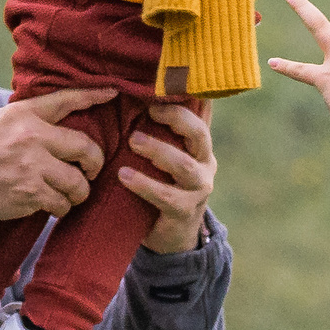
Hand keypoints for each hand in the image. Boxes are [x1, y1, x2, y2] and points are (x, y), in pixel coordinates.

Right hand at [0, 88, 112, 222]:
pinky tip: (51, 204)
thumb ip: (34, 115)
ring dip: (78, 191)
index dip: (94, 94)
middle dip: (95, 164)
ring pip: (78, 182)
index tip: (113, 92)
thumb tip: (70, 108)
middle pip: (86, 149)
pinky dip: (61, 207)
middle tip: (91, 171)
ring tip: (67, 192)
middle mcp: (31, 137)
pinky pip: (62, 203)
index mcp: (24, 115)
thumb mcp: (3, 121)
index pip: (66, 100)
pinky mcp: (31, 193)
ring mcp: (32, 167)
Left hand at [119, 102, 216, 254]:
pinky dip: (144, 184)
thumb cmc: (165, 186)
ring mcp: (198, 190)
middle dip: (176, 120)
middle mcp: (205, 166)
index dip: (181, 104)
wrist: (172, 236)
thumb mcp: (169, 158)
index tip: (156, 95)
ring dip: (158, 151)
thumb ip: (167, 133)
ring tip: (132, 141)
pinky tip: (125, 175)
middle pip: (199, 135)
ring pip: (184, 166)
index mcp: (201, 149)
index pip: (199, 117)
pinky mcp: (184, 212)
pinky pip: (166, 196)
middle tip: (148, 112)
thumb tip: (153, 94)